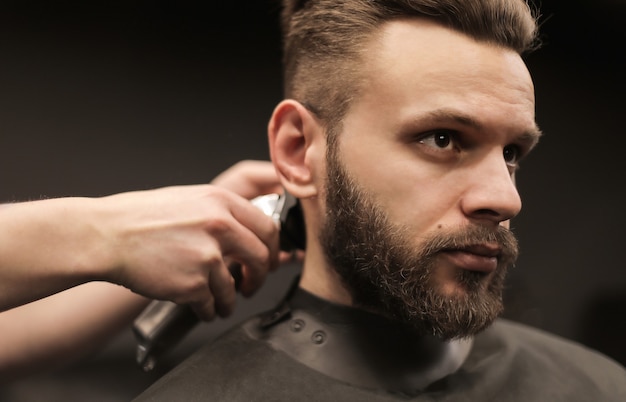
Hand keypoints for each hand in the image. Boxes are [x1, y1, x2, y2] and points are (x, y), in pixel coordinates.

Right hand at [98, 161, 281, 320]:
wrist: (107, 235)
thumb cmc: (141, 217)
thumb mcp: (191, 200)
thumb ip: (222, 214)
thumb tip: (247, 233)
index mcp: (222, 202)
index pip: (267, 228)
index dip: (273, 249)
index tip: (270, 260)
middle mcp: (221, 226)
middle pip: (261, 258)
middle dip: (260, 277)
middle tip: (251, 285)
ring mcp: (208, 256)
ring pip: (234, 287)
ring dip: (230, 300)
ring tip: (221, 303)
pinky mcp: (193, 284)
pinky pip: (211, 304)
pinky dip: (208, 310)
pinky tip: (202, 307)